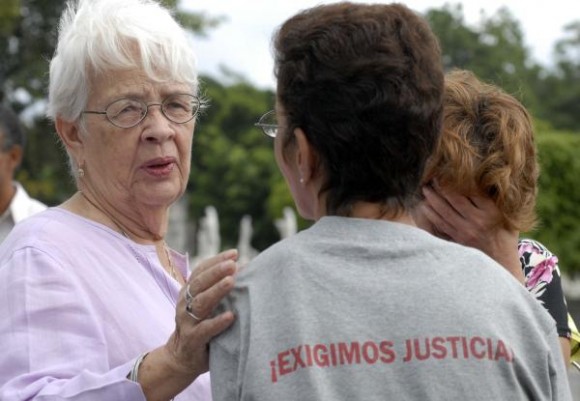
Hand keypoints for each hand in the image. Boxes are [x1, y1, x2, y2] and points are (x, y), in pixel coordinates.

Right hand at [137, 249, 237, 400]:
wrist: (182, 356)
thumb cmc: (202, 324)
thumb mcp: (209, 304)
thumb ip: (221, 287)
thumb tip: (245, 266)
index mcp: (189, 291)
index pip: (201, 270)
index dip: (216, 261)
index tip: (234, 253)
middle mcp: (185, 303)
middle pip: (200, 283)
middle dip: (217, 271)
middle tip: (233, 264)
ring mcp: (187, 321)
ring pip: (201, 303)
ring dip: (217, 291)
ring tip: (232, 281)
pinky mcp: (192, 339)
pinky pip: (205, 329)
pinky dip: (217, 322)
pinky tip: (230, 316)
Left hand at [418, 184, 522, 282]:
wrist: (502, 259)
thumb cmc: (505, 232)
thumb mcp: (507, 213)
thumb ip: (494, 197)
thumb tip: (479, 177)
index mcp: (491, 211)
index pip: (471, 191)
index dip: (458, 180)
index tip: (448, 171)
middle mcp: (478, 220)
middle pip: (455, 200)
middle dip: (441, 186)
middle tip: (431, 176)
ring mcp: (466, 230)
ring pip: (445, 211)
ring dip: (433, 198)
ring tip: (425, 188)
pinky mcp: (457, 238)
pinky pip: (441, 224)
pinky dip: (431, 214)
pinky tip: (424, 206)